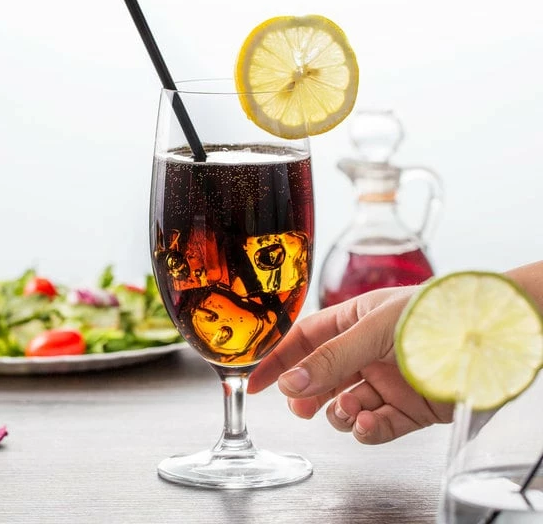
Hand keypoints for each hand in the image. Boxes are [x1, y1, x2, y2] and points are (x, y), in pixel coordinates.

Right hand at [249, 286, 453, 443]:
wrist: (487, 337)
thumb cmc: (430, 315)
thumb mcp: (372, 330)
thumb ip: (331, 359)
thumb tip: (289, 383)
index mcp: (354, 320)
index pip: (305, 339)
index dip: (279, 359)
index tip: (256, 381)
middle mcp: (367, 351)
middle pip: (321, 377)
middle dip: (306, 394)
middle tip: (299, 407)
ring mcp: (386, 380)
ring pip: (345, 404)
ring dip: (338, 412)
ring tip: (344, 409)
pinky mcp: (409, 407)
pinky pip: (376, 424)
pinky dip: (366, 428)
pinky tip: (364, 422)